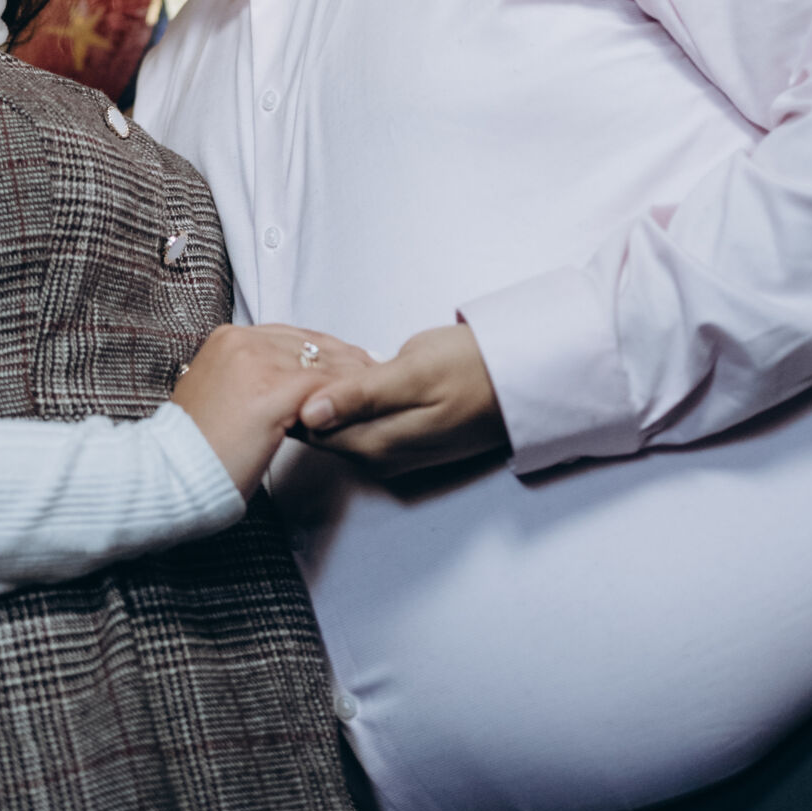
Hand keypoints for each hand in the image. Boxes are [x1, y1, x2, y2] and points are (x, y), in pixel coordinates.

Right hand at [172, 322, 370, 498]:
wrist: (173, 472)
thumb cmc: (198, 447)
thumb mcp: (220, 395)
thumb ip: (250, 379)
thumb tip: (289, 386)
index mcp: (227, 338)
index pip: (291, 336)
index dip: (324, 350)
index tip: (349, 364)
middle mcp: (240, 341)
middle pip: (310, 344)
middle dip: (345, 360)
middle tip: (374, 374)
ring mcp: (254, 362)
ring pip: (321, 362)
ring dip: (353, 377)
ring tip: (376, 390)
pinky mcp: (270, 391)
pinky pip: (322, 387)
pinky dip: (345, 395)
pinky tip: (361, 407)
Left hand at [298, 322, 507, 475]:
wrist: (520, 378)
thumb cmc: (471, 368)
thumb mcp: (412, 373)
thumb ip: (359, 397)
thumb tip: (310, 414)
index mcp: (376, 445)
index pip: (309, 428)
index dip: (295, 392)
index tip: (291, 359)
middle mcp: (380, 458)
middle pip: (321, 428)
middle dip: (307, 392)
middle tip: (304, 352)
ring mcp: (392, 452)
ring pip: (339, 423)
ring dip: (328, 393)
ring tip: (326, 356)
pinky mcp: (403, 440)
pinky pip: (360, 421)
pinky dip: (349, 397)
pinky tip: (354, 371)